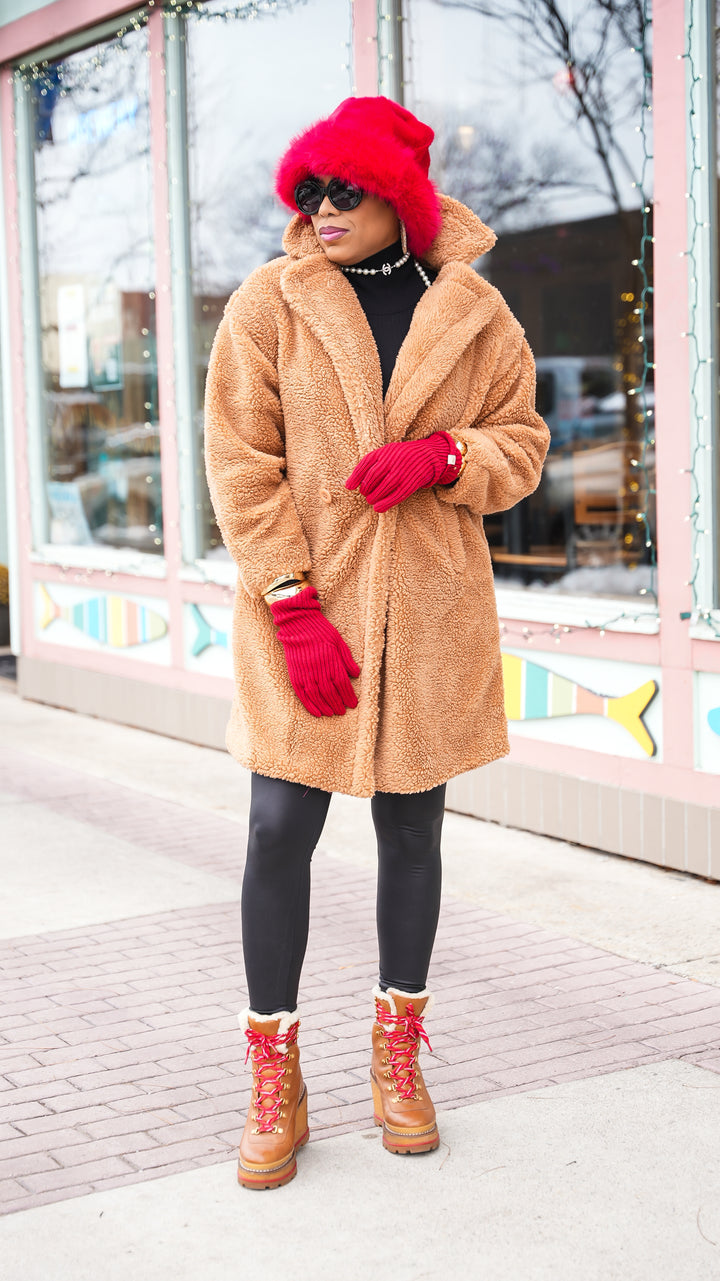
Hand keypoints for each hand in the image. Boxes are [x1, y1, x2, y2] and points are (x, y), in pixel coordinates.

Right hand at [270, 585, 359, 717]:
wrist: (297, 623)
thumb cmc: (320, 630)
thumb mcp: (338, 641)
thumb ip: (347, 659)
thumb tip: (356, 674)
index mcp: (331, 660)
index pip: (342, 684)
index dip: (348, 695)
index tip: (353, 704)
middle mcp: (318, 669)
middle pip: (330, 692)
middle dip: (338, 704)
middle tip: (342, 711)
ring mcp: (305, 673)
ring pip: (317, 696)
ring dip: (325, 707)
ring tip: (331, 713)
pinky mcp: (295, 674)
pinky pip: (302, 694)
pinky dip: (309, 705)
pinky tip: (316, 712)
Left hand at [345, 433, 461, 512]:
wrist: (427, 455)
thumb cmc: (401, 456)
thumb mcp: (386, 453)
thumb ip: (370, 464)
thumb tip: (350, 483)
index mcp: (385, 451)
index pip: (366, 463)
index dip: (356, 477)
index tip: (349, 487)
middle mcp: (393, 461)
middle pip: (373, 477)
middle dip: (365, 488)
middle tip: (364, 493)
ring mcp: (402, 472)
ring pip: (383, 487)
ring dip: (373, 497)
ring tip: (371, 500)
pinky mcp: (411, 483)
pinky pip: (396, 495)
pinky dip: (386, 503)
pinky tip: (378, 508)